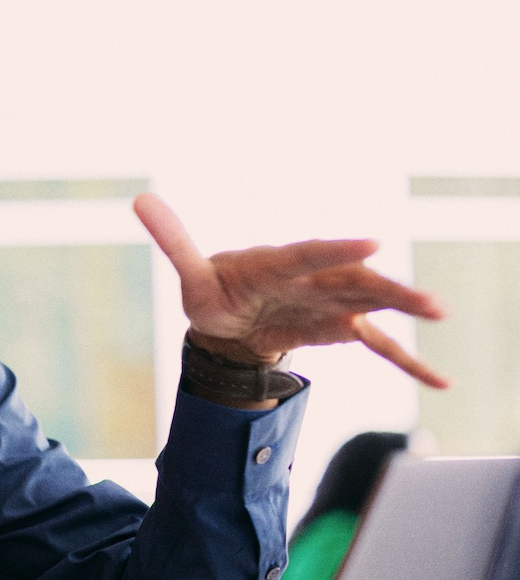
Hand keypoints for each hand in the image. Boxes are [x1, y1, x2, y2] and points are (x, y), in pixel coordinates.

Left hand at [133, 193, 447, 387]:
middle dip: (389, 288)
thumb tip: (140, 198)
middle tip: (427, 299)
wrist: (231, 323)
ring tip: (439, 311)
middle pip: (354, 280)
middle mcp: (313, 278)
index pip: (307, 255)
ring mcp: (330, 303)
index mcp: (277, 263)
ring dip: (405, 307)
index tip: (370, 245)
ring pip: (372, 303)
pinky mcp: (339, 329)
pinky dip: (406, 361)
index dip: (335, 251)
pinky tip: (440, 381)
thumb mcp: (191, 274)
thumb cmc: (213, 292)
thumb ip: (174, 241)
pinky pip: (377, 345)